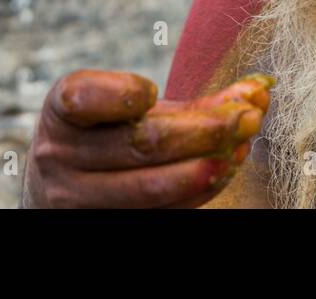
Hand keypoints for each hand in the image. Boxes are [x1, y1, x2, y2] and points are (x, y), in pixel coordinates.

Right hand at [22, 69, 271, 207]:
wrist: (64, 183)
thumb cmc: (108, 132)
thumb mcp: (132, 107)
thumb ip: (188, 102)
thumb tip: (256, 94)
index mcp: (60, 112)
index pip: (82, 98)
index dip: (122, 93)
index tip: (152, 89)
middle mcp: (59, 157)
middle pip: (138, 144)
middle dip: (202, 130)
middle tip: (245, 117)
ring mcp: (77, 200)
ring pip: (150, 188)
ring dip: (207, 167)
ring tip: (243, 146)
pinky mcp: (103, 226)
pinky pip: (160, 214)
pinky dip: (199, 192)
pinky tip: (225, 169)